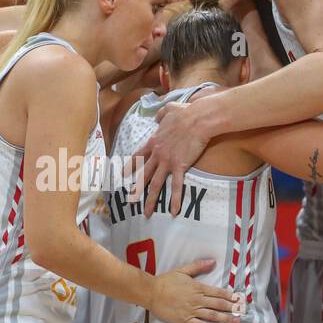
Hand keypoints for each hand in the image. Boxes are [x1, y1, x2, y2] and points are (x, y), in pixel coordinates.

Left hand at [133, 100, 210, 215]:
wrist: (198, 119)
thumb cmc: (186, 113)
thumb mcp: (169, 110)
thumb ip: (161, 114)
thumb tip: (157, 116)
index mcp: (154, 141)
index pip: (139, 155)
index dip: (130, 166)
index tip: (123, 174)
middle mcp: (157, 153)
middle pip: (144, 174)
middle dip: (136, 189)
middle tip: (130, 201)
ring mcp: (167, 161)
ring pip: (156, 184)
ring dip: (151, 200)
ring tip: (147, 213)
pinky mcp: (180, 166)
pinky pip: (176, 186)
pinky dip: (175, 199)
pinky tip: (174, 211)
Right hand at [148, 258, 241, 322]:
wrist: (151, 292)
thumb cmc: (166, 281)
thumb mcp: (183, 270)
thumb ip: (198, 266)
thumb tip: (212, 261)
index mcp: (198, 287)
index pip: (218, 292)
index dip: (230, 296)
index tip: (239, 299)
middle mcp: (197, 299)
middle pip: (218, 304)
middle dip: (232, 308)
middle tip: (242, 312)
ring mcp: (191, 310)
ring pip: (212, 315)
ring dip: (226, 319)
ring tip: (236, 321)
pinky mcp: (185, 320)